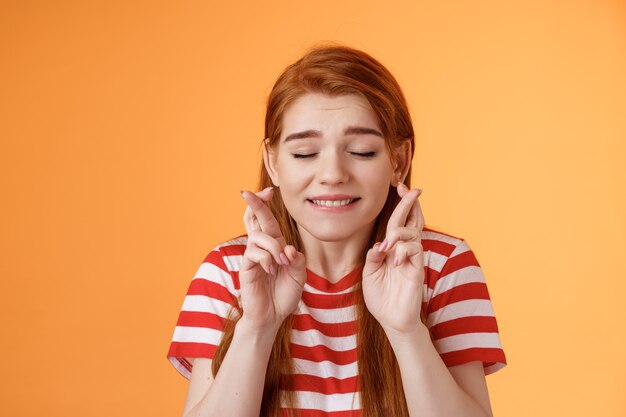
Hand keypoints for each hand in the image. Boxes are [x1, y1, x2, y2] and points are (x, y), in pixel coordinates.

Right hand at [238, 187, 306, 331]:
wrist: (272, 316)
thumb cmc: (284, 294)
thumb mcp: (299, 275)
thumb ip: (297, 260)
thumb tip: (288, 248)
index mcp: (276, 245)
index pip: (268, 220)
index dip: (266, 204)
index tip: (270, 190)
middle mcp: (263, 247)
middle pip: (255, 219)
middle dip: (254, 204)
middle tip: (247, 192)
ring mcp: (253, 256)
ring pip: (259, 237)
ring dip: (273, 246)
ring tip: (280, 263)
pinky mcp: (246, 267)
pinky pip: (254, 252)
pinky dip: (266, 258)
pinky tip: (271, 270)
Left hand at [362, 183, 425, 334]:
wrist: (391, 320)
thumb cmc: (380, 296)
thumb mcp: (369, 273)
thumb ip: (373, 257)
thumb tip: (379, 244)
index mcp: (392, 248)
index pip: (398, 221)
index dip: (400, 204)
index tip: (398, 186)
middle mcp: (405, 250)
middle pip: (412, 220)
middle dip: (410, 203)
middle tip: (410, 189)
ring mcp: (413, 259)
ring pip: (412, 233)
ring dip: (398, 234)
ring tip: (387, 248)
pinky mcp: (417, 270)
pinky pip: (415, 250)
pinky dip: (403, 251)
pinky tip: (394, 261)